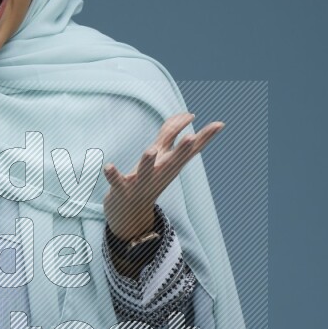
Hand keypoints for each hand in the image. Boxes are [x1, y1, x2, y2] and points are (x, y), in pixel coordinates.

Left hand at [102, 112, 223, 240]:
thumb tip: (189, 114)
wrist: (129, 214)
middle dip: (182, 150)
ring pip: (146, 171)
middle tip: (191, 138)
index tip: (219, 124)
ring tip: (151, 150)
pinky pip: (117, 182)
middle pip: (173, 161)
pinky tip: (108, 166)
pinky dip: (112, 175)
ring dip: (147, 161)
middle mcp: (159, 173)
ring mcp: (141, 183)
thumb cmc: (148, 179)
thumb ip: (172, 133)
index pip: (190, 150)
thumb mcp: (162, 155)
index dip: (204, 137)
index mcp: (170, 164)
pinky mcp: (122, 190)